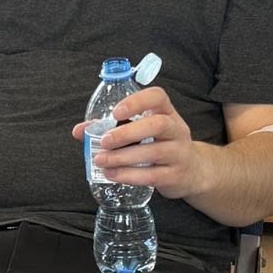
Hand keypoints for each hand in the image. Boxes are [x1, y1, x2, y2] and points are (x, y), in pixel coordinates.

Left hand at [70, 86, 208, 200]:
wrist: (192, 171)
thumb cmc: (160, 144)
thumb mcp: (144, 131)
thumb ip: (112, 128)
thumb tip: (79, 131)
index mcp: (167, 112)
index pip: (158, 97)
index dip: (136, 102)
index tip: (116, 112)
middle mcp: (176, 130)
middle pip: (157, 125)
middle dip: (127, 133)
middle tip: (105, 141)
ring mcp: (178, 153)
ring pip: (153, 152)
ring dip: (122, 157)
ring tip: (101, 160)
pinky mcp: (175, 175)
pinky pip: (152, 175)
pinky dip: (129, 175)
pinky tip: (112, 174)